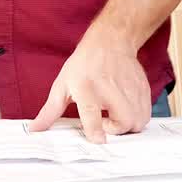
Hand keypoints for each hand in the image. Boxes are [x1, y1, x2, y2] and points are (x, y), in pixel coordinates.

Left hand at [28, 30, 150, 143]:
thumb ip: (50, 111)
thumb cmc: (84, 64)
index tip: (99, 140)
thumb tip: (35, 129)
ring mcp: (129, 88)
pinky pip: (146, 113)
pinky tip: (125, 108)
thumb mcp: (62, 85)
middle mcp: (110, 89)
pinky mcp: (142, 88)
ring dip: (128, 125)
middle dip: (117, 130)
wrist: (109, 41)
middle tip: (106, 121)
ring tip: (116, 115)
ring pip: (138, 121)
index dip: (96, 131)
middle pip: (124, 121)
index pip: (92, 114)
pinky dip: (138, 117)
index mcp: (86, 88)